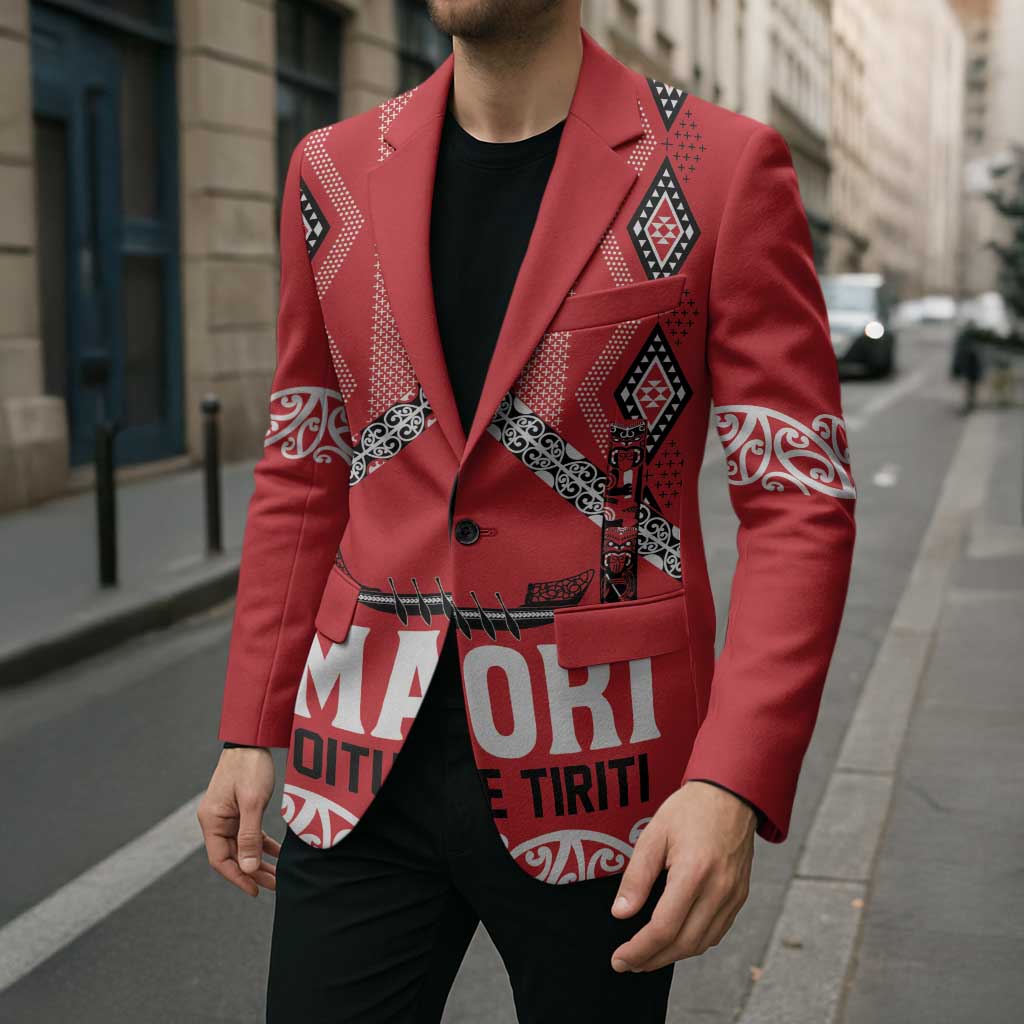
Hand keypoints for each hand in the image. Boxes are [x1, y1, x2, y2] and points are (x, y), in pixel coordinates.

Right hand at [197, 746, 278, 896]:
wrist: (252, 739)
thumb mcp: (252, 803)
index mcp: (212, 821)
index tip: (255, 891)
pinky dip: (262, 844)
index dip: (237, 877)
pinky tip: (277, 854)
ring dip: (259, 860)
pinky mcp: (239, 809)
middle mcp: (216, 820)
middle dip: (252, 872)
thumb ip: (250, 836)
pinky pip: (249, 833)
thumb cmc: (250, 767)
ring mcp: (228, 815)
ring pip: (243, 846)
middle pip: (233, 855)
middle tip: (274, 885)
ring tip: (278, 875)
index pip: (220, 860)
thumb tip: (249, 868)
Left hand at [609, 780, 755, 971]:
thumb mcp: (654, 835)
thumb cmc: (689, 810)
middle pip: (684, 943)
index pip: (664, 927)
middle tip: (628, 964)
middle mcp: (718, 890)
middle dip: (652, 960)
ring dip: (673, 956)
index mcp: (694, 872)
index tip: (619, 959)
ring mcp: (733, 895)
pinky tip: (675, 941)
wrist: (730, 795)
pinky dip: (694, 943)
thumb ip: (636, 877)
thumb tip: (621, 914)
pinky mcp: (740, 896)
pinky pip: (716, 932)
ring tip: (647, 957)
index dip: (639, 949)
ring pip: (702, 943)